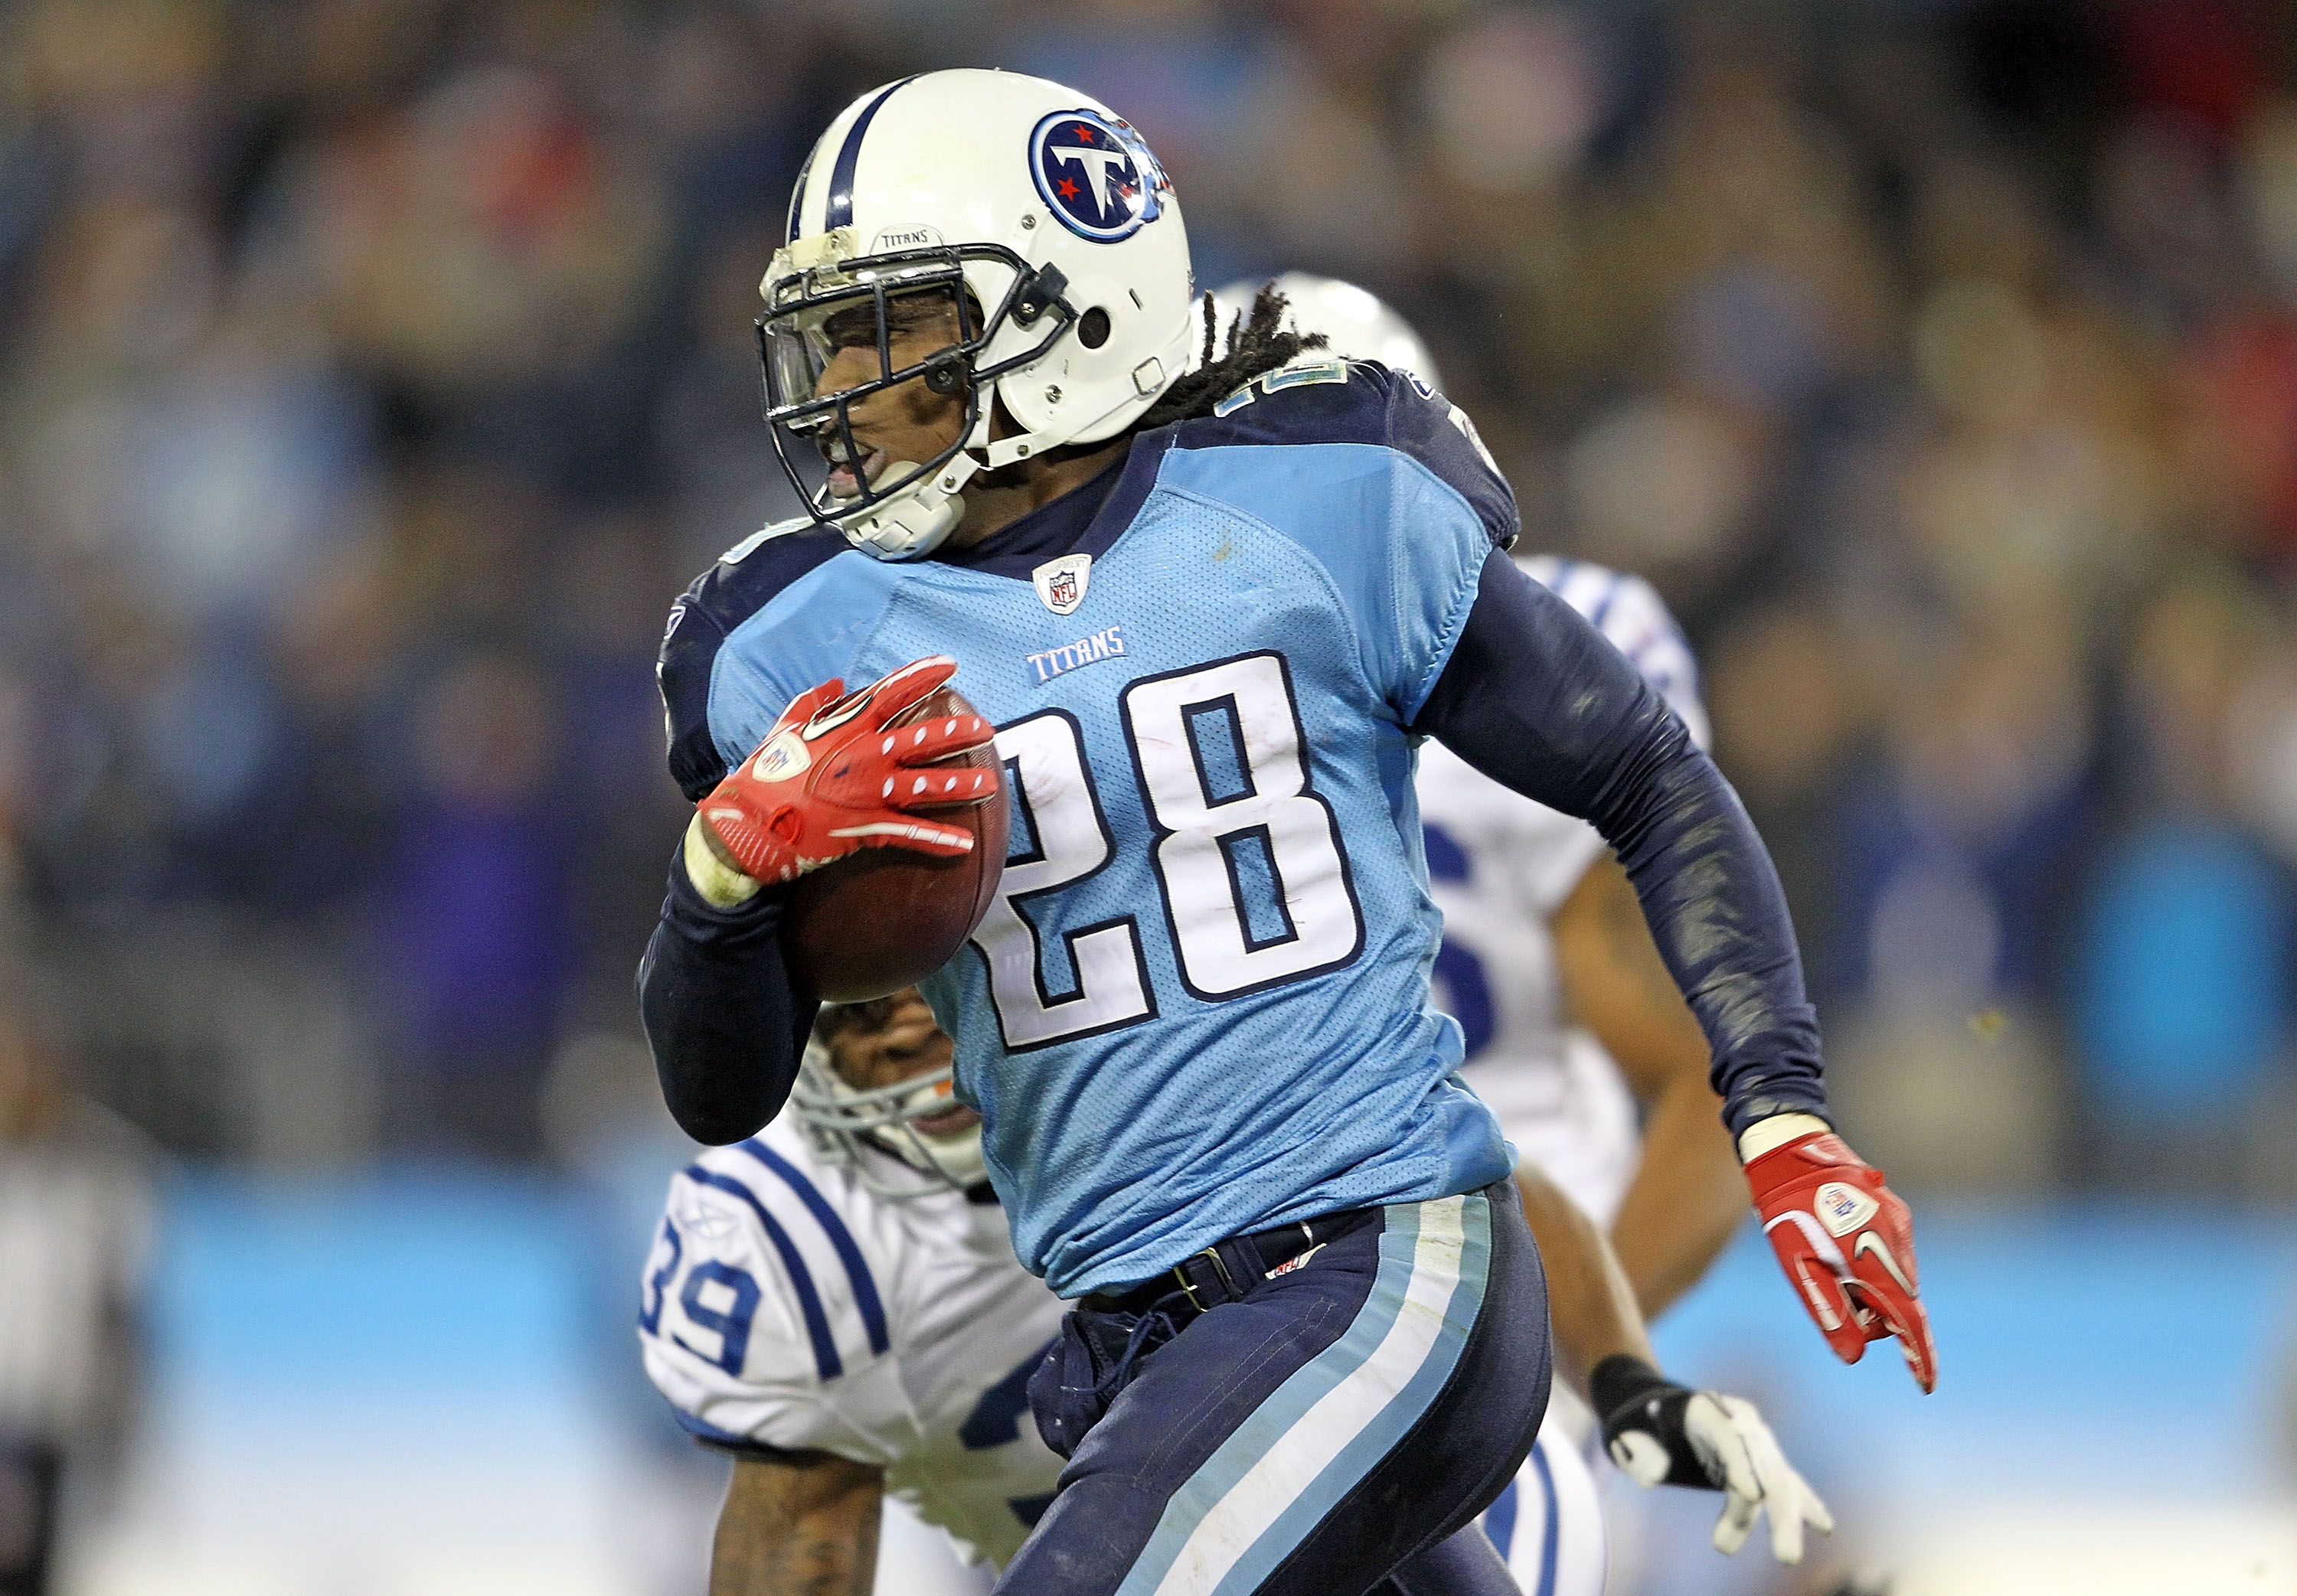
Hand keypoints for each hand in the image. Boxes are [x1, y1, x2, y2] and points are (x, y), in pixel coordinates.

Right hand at [698, 656, 996, 884]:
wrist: (747, 824)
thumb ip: (811, 704)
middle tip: (986, 729)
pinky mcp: (867, 828)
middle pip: (922, 739)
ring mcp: (869, 793)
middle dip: (957, 732)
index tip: (949, 665)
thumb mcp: (784, 730)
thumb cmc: (762, 775)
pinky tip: (966, 843)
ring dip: (961, 784)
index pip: (891, 694)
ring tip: (989, 782)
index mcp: (845, 729)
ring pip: (927, 785)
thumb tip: (833, 683)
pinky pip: (912, 833)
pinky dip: (940, 840)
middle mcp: (865, 756)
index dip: (922, 676)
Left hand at [1593, 1354, 1832, 1564]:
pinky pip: (1786, 1484)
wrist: (1650, 1409)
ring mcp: (1753, 1440)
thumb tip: (1656, 1475)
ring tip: (1787, 1557)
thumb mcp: (1628, 1435)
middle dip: (1776, 1511)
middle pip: (1762, 1465)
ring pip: (1778, 1480)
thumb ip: (1642, 1454)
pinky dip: (1804, 1504)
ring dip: (1788, 1520)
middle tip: (1783, 1556)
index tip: (1752, 1497)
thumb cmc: (1636, 1426)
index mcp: (1705, 1409)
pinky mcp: (1759, 1461)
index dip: (1740, 1466)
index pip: (1727, 1438)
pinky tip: (1823, 1525)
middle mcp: (1738, 1421)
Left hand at [1742, 1116, 1938, 1391]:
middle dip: (1875, 1314)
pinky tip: (1839, 1247)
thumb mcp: (1798, 1266)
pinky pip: (1891, 1252)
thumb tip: (1853, 1355)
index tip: (1927, 1385)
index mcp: (1872, 1259)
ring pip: (1895, 1276)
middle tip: (1834, 1297)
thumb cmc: (1787, 1210)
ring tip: (1828, 1262)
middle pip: (1898, 1301)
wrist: (1791, 1148)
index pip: (1907, 1319)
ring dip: (1872, 1287)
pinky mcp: (1894, 1210)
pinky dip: (1872, 1265)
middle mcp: (1895, 1241)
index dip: (1919, 1355)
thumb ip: (1828, 1311)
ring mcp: (1898, 1222)